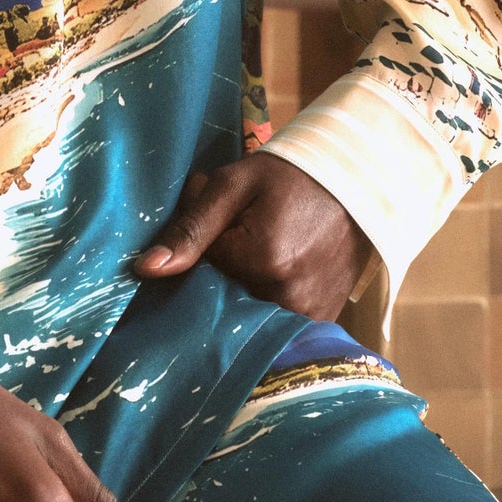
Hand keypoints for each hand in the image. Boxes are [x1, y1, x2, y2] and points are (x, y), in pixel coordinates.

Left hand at [133, 153, 371, 321]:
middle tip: (241, 237)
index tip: (217, 224)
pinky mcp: (321, 322)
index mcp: (262, 261)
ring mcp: (309, 316)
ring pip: (248, 314)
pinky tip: (275, 273)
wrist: (355, 184)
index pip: (200, 271)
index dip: (200, 247)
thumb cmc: (289, 177)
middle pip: (224, 299)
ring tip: (262, 252)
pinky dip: (265, 303)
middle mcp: (288, 298)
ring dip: (242, 290)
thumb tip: (146, 270)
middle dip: (220, 273)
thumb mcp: (233, 185)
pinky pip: (275, 324)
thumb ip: (190, 227)